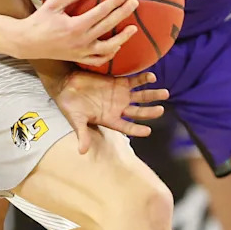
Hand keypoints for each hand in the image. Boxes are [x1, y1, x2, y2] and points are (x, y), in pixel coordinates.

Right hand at [14, 0, 139, 63]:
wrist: (27, 42)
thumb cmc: (39, 21)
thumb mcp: (53, 4)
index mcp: (75, 26)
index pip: (101, 12)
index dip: (115, 2)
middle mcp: (81, 40)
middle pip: (108, 26)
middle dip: (123, 14)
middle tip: (135, 4)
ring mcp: (81, 52)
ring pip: (108, 48)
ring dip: (123, 38)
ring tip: (133, 29)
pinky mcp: (78, 59)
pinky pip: (98, 60)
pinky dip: (109, 54)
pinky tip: (116, 46)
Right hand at [45, 70, 168, 152]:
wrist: (65, 84)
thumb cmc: (69, 105)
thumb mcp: (76, 120)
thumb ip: (82, 134)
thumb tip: (82, 152)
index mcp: (110, 120)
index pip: (127, 127)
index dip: (137, 129)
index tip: (148, 131)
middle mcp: (118, 108)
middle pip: (138, 111)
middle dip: (150, 111)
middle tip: (161, 110)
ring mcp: (119, 95)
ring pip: (140, 96)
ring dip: (152, 94)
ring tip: (165, 93)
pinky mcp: (118, 82)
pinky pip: (134, 81)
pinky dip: (143, 79)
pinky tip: (152, 77)